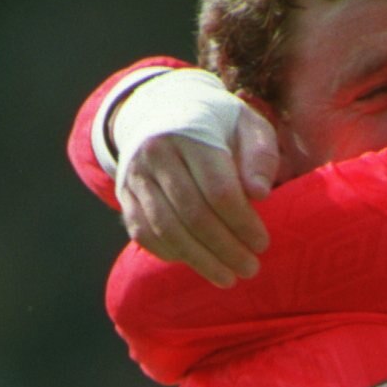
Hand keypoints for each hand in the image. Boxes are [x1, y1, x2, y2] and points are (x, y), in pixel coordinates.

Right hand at [117, 110, 279, 284]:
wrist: (161, 109)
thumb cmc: (217, 125)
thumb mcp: (247, 126)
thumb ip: (260, 156)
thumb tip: (260, 194)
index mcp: (191, 134)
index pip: (218, 190)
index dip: (242, 223)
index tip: (262, 243)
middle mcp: (156, 153)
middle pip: (192, 214)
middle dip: (225, 249)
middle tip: (251, 268)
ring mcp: (135, 175)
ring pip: (167, 229)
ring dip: (200, 261)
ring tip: (228, 277)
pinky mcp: (124, 194)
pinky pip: (145, 234)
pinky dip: (173, 254)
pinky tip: (199, 263)